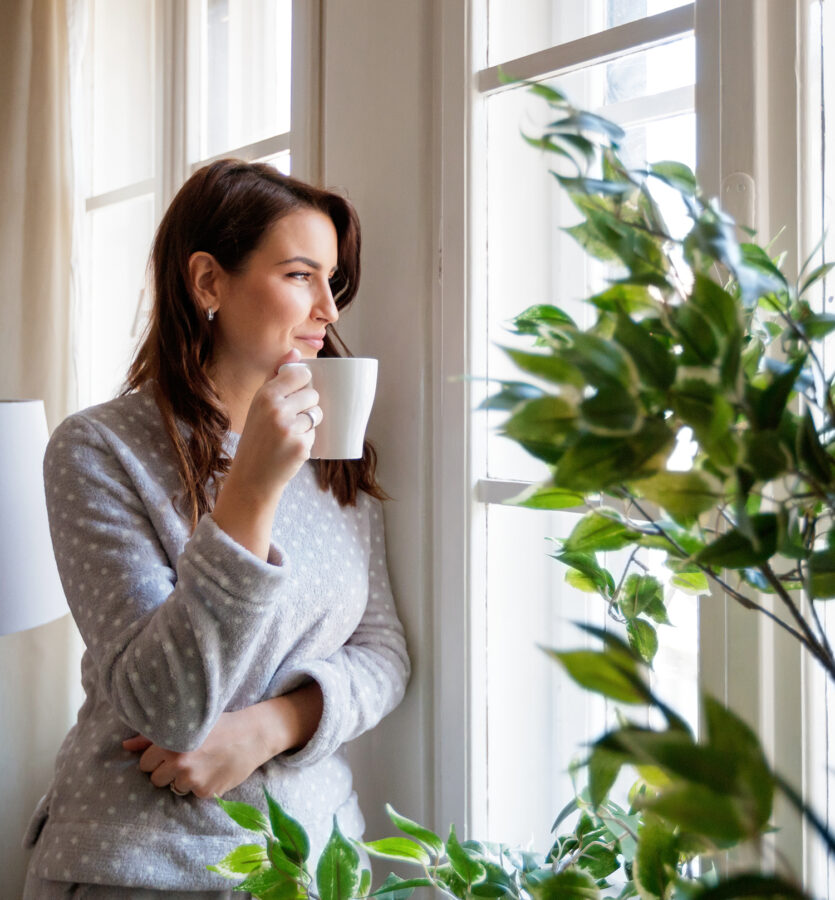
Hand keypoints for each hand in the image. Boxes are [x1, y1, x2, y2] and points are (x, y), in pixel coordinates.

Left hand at [123, 707, 272, 798]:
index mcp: (170, 742)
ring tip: (202, 763)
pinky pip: (192, 794)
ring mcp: (192, 779)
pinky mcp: (205, 792)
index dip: (158, 758)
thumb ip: (152, 736)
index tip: (173, 750)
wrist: (253, 735)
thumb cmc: (220, 724)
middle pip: (156, 779)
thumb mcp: (188, 723)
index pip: (145, 763)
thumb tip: (124, 746)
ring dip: (183, 779)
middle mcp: (178, 762)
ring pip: (173, 788)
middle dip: (167, 771)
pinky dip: (200, 786)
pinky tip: (213, 771)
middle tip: (187, 758)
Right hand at [230, 348, 321, 500]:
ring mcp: (289, 428)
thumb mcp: (259, 404)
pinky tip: (290, 448)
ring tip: (290, 434)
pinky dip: (307, 441)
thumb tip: (295, 351)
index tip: (298, 392)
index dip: (304, 383)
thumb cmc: (257, 437)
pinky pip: (315, 434)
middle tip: (290, 420)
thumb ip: (276, 376)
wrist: (252, 477)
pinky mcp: (301, 446)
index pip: (301, 374)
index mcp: (265, 395)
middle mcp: (276, 409)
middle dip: (308, 406)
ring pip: (317, 414)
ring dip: (309, 424)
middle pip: (313, 395)